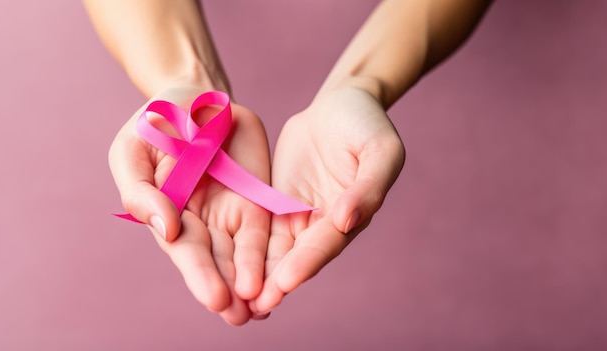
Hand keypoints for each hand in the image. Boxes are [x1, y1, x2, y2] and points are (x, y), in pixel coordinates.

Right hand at [109, 86, 270, 324]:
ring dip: (255, 281)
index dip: (201, 275)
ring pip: (246, 254)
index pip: (186, 252)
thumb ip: (141, 192)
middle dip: (229, 290)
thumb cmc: (154, 126)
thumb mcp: (132, 152)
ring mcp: (234, 211)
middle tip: (241, 316)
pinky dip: (276, 253)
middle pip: (218, 261)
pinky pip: (271, 228)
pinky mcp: (260, 198)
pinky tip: (284, 275)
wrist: (195, 98)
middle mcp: (203, 222)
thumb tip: (166, 228)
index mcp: (170, 215)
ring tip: (263, 307)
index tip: (216, 298)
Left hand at [250, 87, 404, 313]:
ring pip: (276, 248)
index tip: (284, 282)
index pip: (326, 244)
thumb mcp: (380, 150)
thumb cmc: (366, 124)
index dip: (306, 264)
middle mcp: (325, 223)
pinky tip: (226, 264)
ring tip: (236, 298)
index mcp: (353, 215)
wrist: (340, 103)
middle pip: (298, 256)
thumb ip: (368, 187)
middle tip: (253, 305)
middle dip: (276, 281)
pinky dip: (246, 247)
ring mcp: (299, 213)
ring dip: (259, 273)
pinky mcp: (276, 201)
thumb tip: (346, 222)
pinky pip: (259, 225)